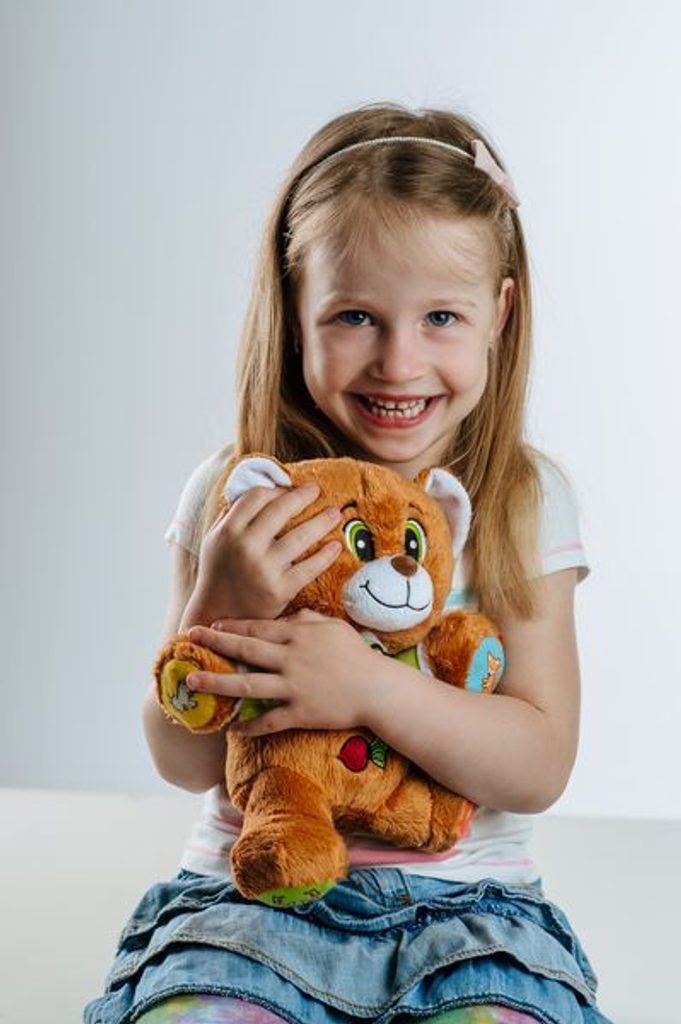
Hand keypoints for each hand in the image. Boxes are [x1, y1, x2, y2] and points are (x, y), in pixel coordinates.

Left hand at [185, 610, 386, 735]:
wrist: (378, 689)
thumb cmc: (357, 655)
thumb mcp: (334, 627)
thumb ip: (307, 619)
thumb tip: (286, 617)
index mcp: (298, 635)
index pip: (258, 627)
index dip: (231, 626)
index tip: (210, 624)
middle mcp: (290, 659)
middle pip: (245, 649)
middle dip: (215, 643)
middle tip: (189, 638)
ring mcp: (293, 687)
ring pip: (247, 684)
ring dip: (217, 682)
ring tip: (193, 681)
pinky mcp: (300, 712)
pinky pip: (268, 721)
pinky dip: (249, 727)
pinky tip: (230, 729)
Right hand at [192, 483, 341, 620]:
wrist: (219, 615)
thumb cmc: (219, 573)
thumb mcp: (214, 540)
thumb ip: (231, 515)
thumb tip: (257, 492)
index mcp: (229, 530)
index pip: (257, 496)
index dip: (276, 490)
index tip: (289, 490)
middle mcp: (246, 546)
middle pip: (281, 509)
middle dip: (303, 496)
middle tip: (316, 491)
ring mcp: (264, 568)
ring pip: (301, 536)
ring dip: (322, 521)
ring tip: (334, 514)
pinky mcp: (280, 589)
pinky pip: (309, 567)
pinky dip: (326, 555)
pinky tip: (335, 546)